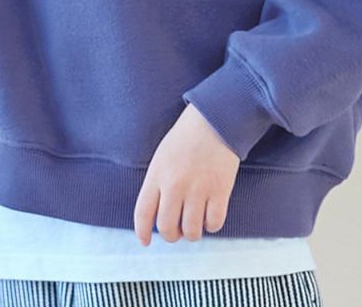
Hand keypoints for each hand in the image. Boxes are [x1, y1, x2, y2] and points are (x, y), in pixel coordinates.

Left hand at [133, 103, 240, 245]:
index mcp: (157, 174)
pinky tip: (211, 214)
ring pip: (192, 231)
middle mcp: (175, 185)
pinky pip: (214, 224)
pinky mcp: (220, 191)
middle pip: (167, 228)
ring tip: (195, 222)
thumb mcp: (162, 156)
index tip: (145, 241)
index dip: (142, 232)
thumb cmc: (187, 136)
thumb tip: (157, 214)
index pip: (143, 213)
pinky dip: (212, 225)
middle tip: (177, 230)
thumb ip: (158, 183)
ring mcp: (198, 189)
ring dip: (193, 233)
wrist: (215, 119)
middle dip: (172, 235)